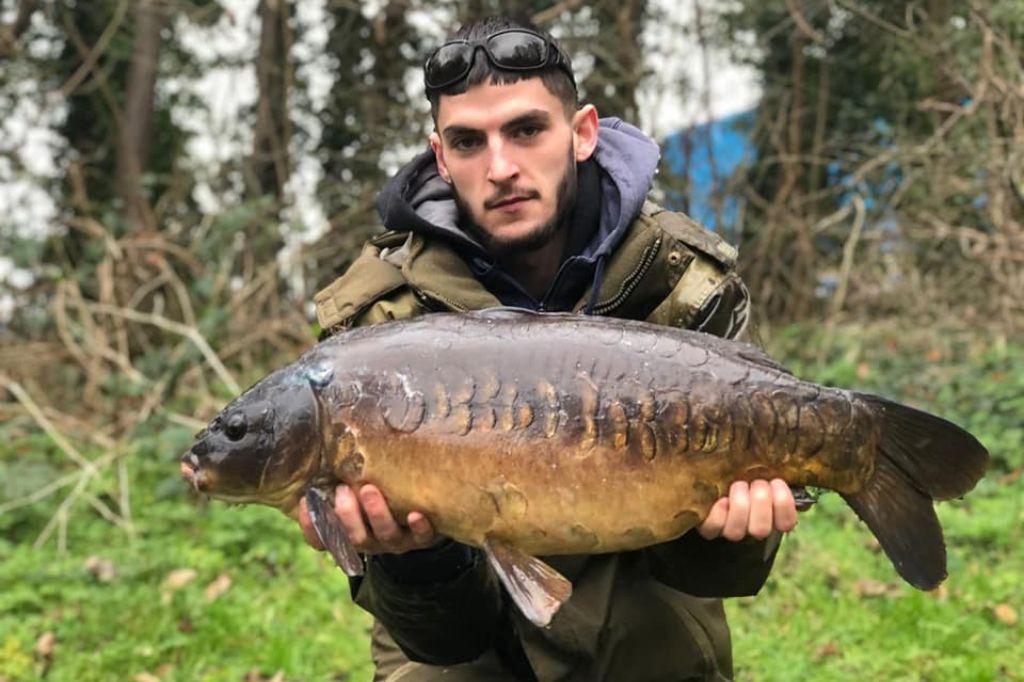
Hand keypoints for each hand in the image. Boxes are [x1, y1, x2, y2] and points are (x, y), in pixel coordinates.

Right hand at [298, 483, 438, 554]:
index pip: (324, 538)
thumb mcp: (359, 486)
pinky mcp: (424, 537)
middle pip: (355, 538)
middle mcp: (372, 539)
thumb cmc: (384, 492)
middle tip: (343, 490)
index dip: (311, 526)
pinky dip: (418, 528)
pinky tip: (415, 514)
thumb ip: (343, 474)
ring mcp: (398, 540)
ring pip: (385, 536)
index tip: (304, 502)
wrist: (427, 511)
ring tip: (369, 490)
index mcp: (352, 530)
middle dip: (347, 515)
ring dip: (377, 514)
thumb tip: (324, 438)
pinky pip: (422, 537)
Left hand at [697, 479, 797, 540]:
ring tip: (739, 485)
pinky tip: (721, 499)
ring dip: (740, 505)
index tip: (777, 482)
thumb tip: (796, 474)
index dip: (784, 504)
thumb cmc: (751, 473)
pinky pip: (712, 529)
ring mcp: (730, 529)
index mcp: (773, 516)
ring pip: (736, 532)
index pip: (787, 523)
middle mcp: (753, 527)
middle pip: (761, 529)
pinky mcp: (709, 527)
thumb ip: (783, 473)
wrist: (719, 477)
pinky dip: (718, 514)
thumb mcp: (769, 471)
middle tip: (757, 482)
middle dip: (761, 501)